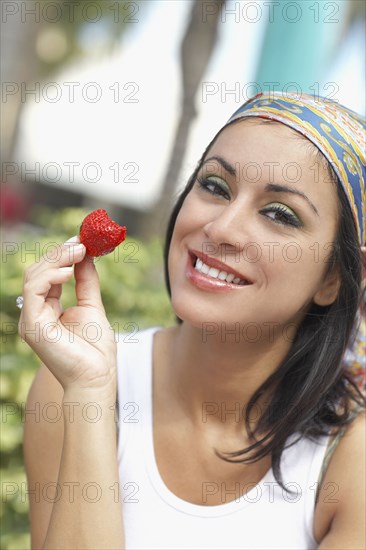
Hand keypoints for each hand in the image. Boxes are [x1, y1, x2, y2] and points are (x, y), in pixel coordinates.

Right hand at [18, 236, 116, 393]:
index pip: (48, 274)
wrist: (97, 377)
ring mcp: (31, 319)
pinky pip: (34, 291)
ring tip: (80, 251)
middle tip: (82, 242)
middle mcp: (36, 313)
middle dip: (60, 253)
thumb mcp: (92, 306)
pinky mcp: (32, 325)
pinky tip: (69, 271)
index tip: (81, 240)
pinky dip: (50, 276)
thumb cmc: (96, 351)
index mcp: (48, 309)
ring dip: (57, 259)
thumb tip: (86, 256)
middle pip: (38, 272)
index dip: (63, 255)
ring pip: (33, 277)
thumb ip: (86, 282)